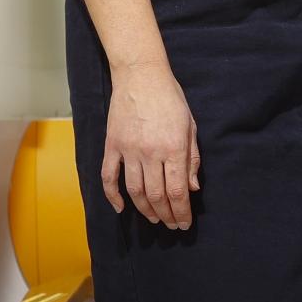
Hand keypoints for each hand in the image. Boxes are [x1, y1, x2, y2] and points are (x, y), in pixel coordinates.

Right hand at [103, 59, 199, 229]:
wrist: (141, 76)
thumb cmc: (171, 99)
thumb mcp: (190, 125)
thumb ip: (192, 158)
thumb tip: (193, 187)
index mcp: (173, 147)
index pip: (177, 190)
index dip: (181, 211)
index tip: (184, 223)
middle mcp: (150, 152)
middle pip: (156, 195)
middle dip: (166, 214)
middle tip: (172, 225)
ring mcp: (128, 150)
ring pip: (134, 190)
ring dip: (144, 209)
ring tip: (154, 218)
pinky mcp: (112, 146)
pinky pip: (109, 177)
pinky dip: (112, 196)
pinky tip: (121, 208)